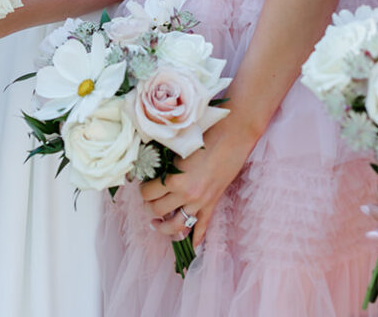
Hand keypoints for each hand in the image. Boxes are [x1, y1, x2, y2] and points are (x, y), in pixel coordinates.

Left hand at [139, 120, 256, 248]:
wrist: (234, 134)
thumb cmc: (206, 132)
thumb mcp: (180, 146)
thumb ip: (166, 160)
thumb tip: (152, 167)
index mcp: (176, 179)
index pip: (148, 193)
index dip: (143, 189)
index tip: (143, 184)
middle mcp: (187, 195)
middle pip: (158, 210)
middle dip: (150, 205)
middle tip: (148, 199)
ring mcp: (201, 202)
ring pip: (176, 226)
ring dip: (163, 227)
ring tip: (156, 222)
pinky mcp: (213, 203)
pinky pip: (202, 227)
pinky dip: (196, 238)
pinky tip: (190, 246)